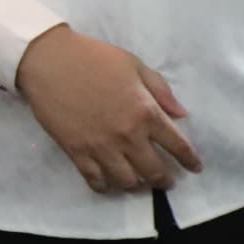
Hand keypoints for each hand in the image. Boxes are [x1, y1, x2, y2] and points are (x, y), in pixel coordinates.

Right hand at [14, 24, 203, 193]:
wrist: (48, 60)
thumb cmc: (93, 58)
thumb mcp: (134, 65)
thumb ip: (160, 90)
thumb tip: (181, 114)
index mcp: (146, 112)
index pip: (177, 145)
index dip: (190, 160)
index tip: (195, 167)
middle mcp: (128, 135)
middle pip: (154, 171)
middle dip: (164, 180)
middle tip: (166, 181)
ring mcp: (101, 146)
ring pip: (127, 181)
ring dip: (136, 184)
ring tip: (137, 181)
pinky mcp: (76, 151)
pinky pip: (95, 180)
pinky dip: (105, 186)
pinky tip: (108, 182)